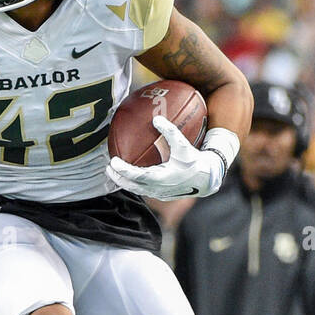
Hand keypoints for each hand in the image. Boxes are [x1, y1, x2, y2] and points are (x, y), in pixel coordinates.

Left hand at [106, 117, 224, 200]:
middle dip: (118, 178)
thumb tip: (156, 118)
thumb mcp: (183, 145)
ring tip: (115, 172)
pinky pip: (144, 189)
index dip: (124, 170)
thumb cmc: (195, 162)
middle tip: (108, 168)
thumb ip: (170, 131)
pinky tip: (130, 175)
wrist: (206, 179)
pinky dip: (134, 183)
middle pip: (133, 186)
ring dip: (125, 182)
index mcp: (163, 178)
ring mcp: (159, 194)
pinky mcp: (161, 195)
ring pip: (137, 189)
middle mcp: (159, 189)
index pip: (138, 176)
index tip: (113, 162)